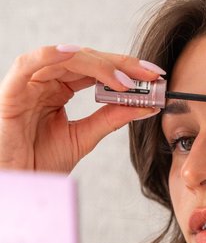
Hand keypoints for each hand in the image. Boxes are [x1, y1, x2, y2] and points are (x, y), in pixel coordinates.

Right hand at [0, 45, 163, 172]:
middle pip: (86, 59)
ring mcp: (29, 82)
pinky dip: (53, 56)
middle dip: (120, 64)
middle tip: (149, 73)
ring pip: (65, 57)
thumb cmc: (42, 162)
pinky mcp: (13, 90)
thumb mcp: (85, 137)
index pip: (97, 69)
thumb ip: (112, 118)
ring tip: (125, 80)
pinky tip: (76, 56)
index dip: (126, 68)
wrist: (20, 185)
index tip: (155, 76)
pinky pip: (29, 64)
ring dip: (98, 64)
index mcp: (61, 87)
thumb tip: (145, 106)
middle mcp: (46, 80)